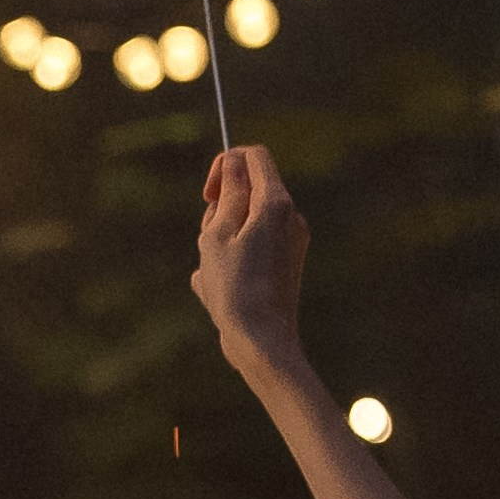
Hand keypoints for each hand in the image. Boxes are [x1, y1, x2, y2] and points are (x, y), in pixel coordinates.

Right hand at [190, 144, 310, 388]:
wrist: (261, 341)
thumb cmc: (234, 289)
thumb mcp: (217, 235)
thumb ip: (228, 193)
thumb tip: (234, 162)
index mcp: (275, 203)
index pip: (253, 157)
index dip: (225, 165)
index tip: (208, 195)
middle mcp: (291, 218)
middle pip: (249, 191)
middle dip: (220, 209)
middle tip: (208, 242)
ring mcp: (292, 242)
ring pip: (246, 223)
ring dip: (221, 239)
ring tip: (213, 273)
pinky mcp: (286, 264)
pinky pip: (251, 249)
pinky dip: (232, 261)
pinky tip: (219, 290)